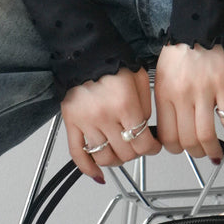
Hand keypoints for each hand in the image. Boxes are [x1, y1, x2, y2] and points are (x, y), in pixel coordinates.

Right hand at [61, 66, 160, 180]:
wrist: (85, 49)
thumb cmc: (113, 61)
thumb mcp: (139, 78)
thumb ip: (145, 106)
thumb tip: (146, 130)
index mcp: (124, 104)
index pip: (142, 143)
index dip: (151, 148)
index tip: (153, 146)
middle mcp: (104, 116)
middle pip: (126, 153)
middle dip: (136, 152)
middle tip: (137, 145)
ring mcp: (86, 121)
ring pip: (105, 157)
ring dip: (116, 160)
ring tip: (120, 152)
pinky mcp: (71, 122)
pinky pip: (77, 153)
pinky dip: (88, 168)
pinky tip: (97, 174)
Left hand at [153, 42, 223, 164]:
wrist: (201, 24)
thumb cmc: (181, 48)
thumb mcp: (162, 74)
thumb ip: (164, 100)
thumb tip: (170, 128)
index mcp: (165, 93)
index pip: (167, 135)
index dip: (175, 148)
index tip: (181, 148)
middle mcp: (182, 95)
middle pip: (187, 140)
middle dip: (195, 153)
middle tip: (200, 152)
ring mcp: (204, 92)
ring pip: (206, 136)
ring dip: (212, 149)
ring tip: (216, 150)